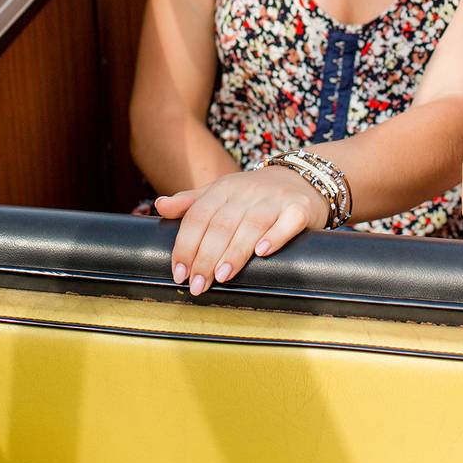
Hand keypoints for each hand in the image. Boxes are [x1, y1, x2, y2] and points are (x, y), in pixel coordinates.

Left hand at [156, 166, 326, 294]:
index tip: (179, 273)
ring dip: (235, 251)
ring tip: (222, 277)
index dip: (186, 245)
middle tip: (197, 284)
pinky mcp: (300, 208)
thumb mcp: (221, 192)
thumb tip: (159, 206)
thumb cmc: (255, 194)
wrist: (303, 177)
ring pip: (251, 224)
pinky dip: (275, 236)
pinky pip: (288, 221)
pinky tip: (263, 252)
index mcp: (224, 189)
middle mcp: (248, 192)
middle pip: (222, 224)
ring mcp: (275, 199)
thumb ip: (191, 202)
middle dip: (206, 257)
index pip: (198, 217)